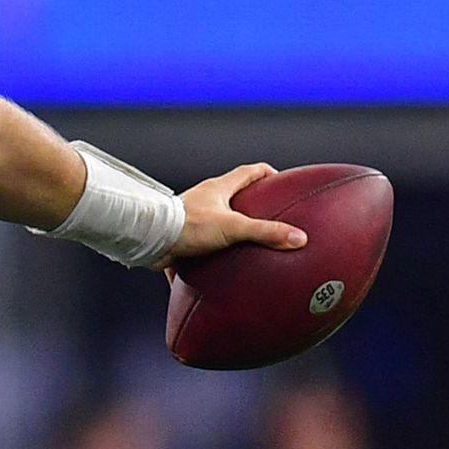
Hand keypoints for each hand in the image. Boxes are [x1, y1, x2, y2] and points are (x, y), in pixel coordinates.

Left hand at [162, 163, 307, 270]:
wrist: (150, 239)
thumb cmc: (187, 225)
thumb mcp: (234, 227)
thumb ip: (266, 233)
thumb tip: (298, 239)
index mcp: (219, 188)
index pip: (250, 172)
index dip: (268, 174)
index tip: (282, 183)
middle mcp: (205, 199)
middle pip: (233, 196)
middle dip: (251, 206)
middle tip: (269, 219)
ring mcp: (191, 218)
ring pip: (215, 222)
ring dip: (229, 233)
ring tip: (246, 249)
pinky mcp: (180, 238)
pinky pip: (198, 247)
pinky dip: (208, 259)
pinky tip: (217, 276)